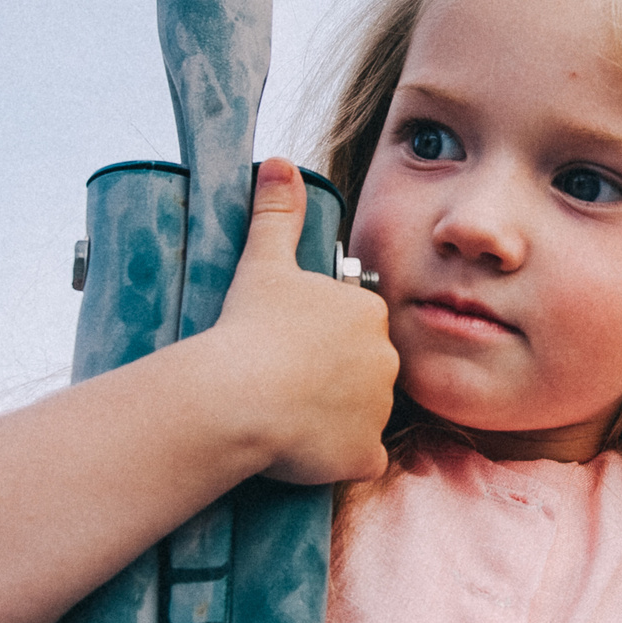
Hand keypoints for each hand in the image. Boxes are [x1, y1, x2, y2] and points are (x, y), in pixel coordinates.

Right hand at [208, 158, 398, 485]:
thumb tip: (278, 163)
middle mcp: (386, 359)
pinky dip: (336, 459)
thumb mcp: (263, 261)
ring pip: (362, 416)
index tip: (288, 347)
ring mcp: (378, 411)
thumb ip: (278, 213)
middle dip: (333, 379)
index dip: (322, 339)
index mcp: (368, 312)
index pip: (356, 327)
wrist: (235, 395)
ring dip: (334, 419)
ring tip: (287, 414)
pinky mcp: (363, 455)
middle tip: (284, 381)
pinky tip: (303, 450)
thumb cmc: (248, 327)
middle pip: (364, 371)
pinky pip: (358, 459)